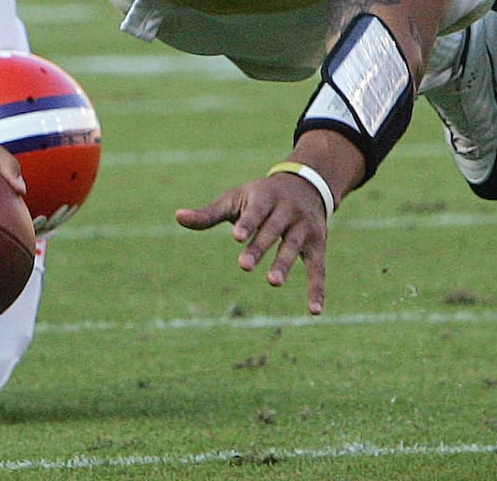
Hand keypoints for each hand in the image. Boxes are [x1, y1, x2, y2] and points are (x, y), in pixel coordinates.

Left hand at [176, 172, 329, 315]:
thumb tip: (177, 216)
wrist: (306, 184)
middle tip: (244, 266)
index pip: (255, 211)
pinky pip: (318, 268)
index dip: (247, 223)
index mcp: (264, 197)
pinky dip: (318, 289)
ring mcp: (304, 227)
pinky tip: (314, 311)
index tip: (236, 236)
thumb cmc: (260, 196)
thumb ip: (208, 214)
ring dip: (284, 264)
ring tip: (272, 282)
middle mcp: (287, 210)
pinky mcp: (318, 244)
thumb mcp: (234, 199)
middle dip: (259, 247)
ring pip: (293, 246)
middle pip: (272, 230)